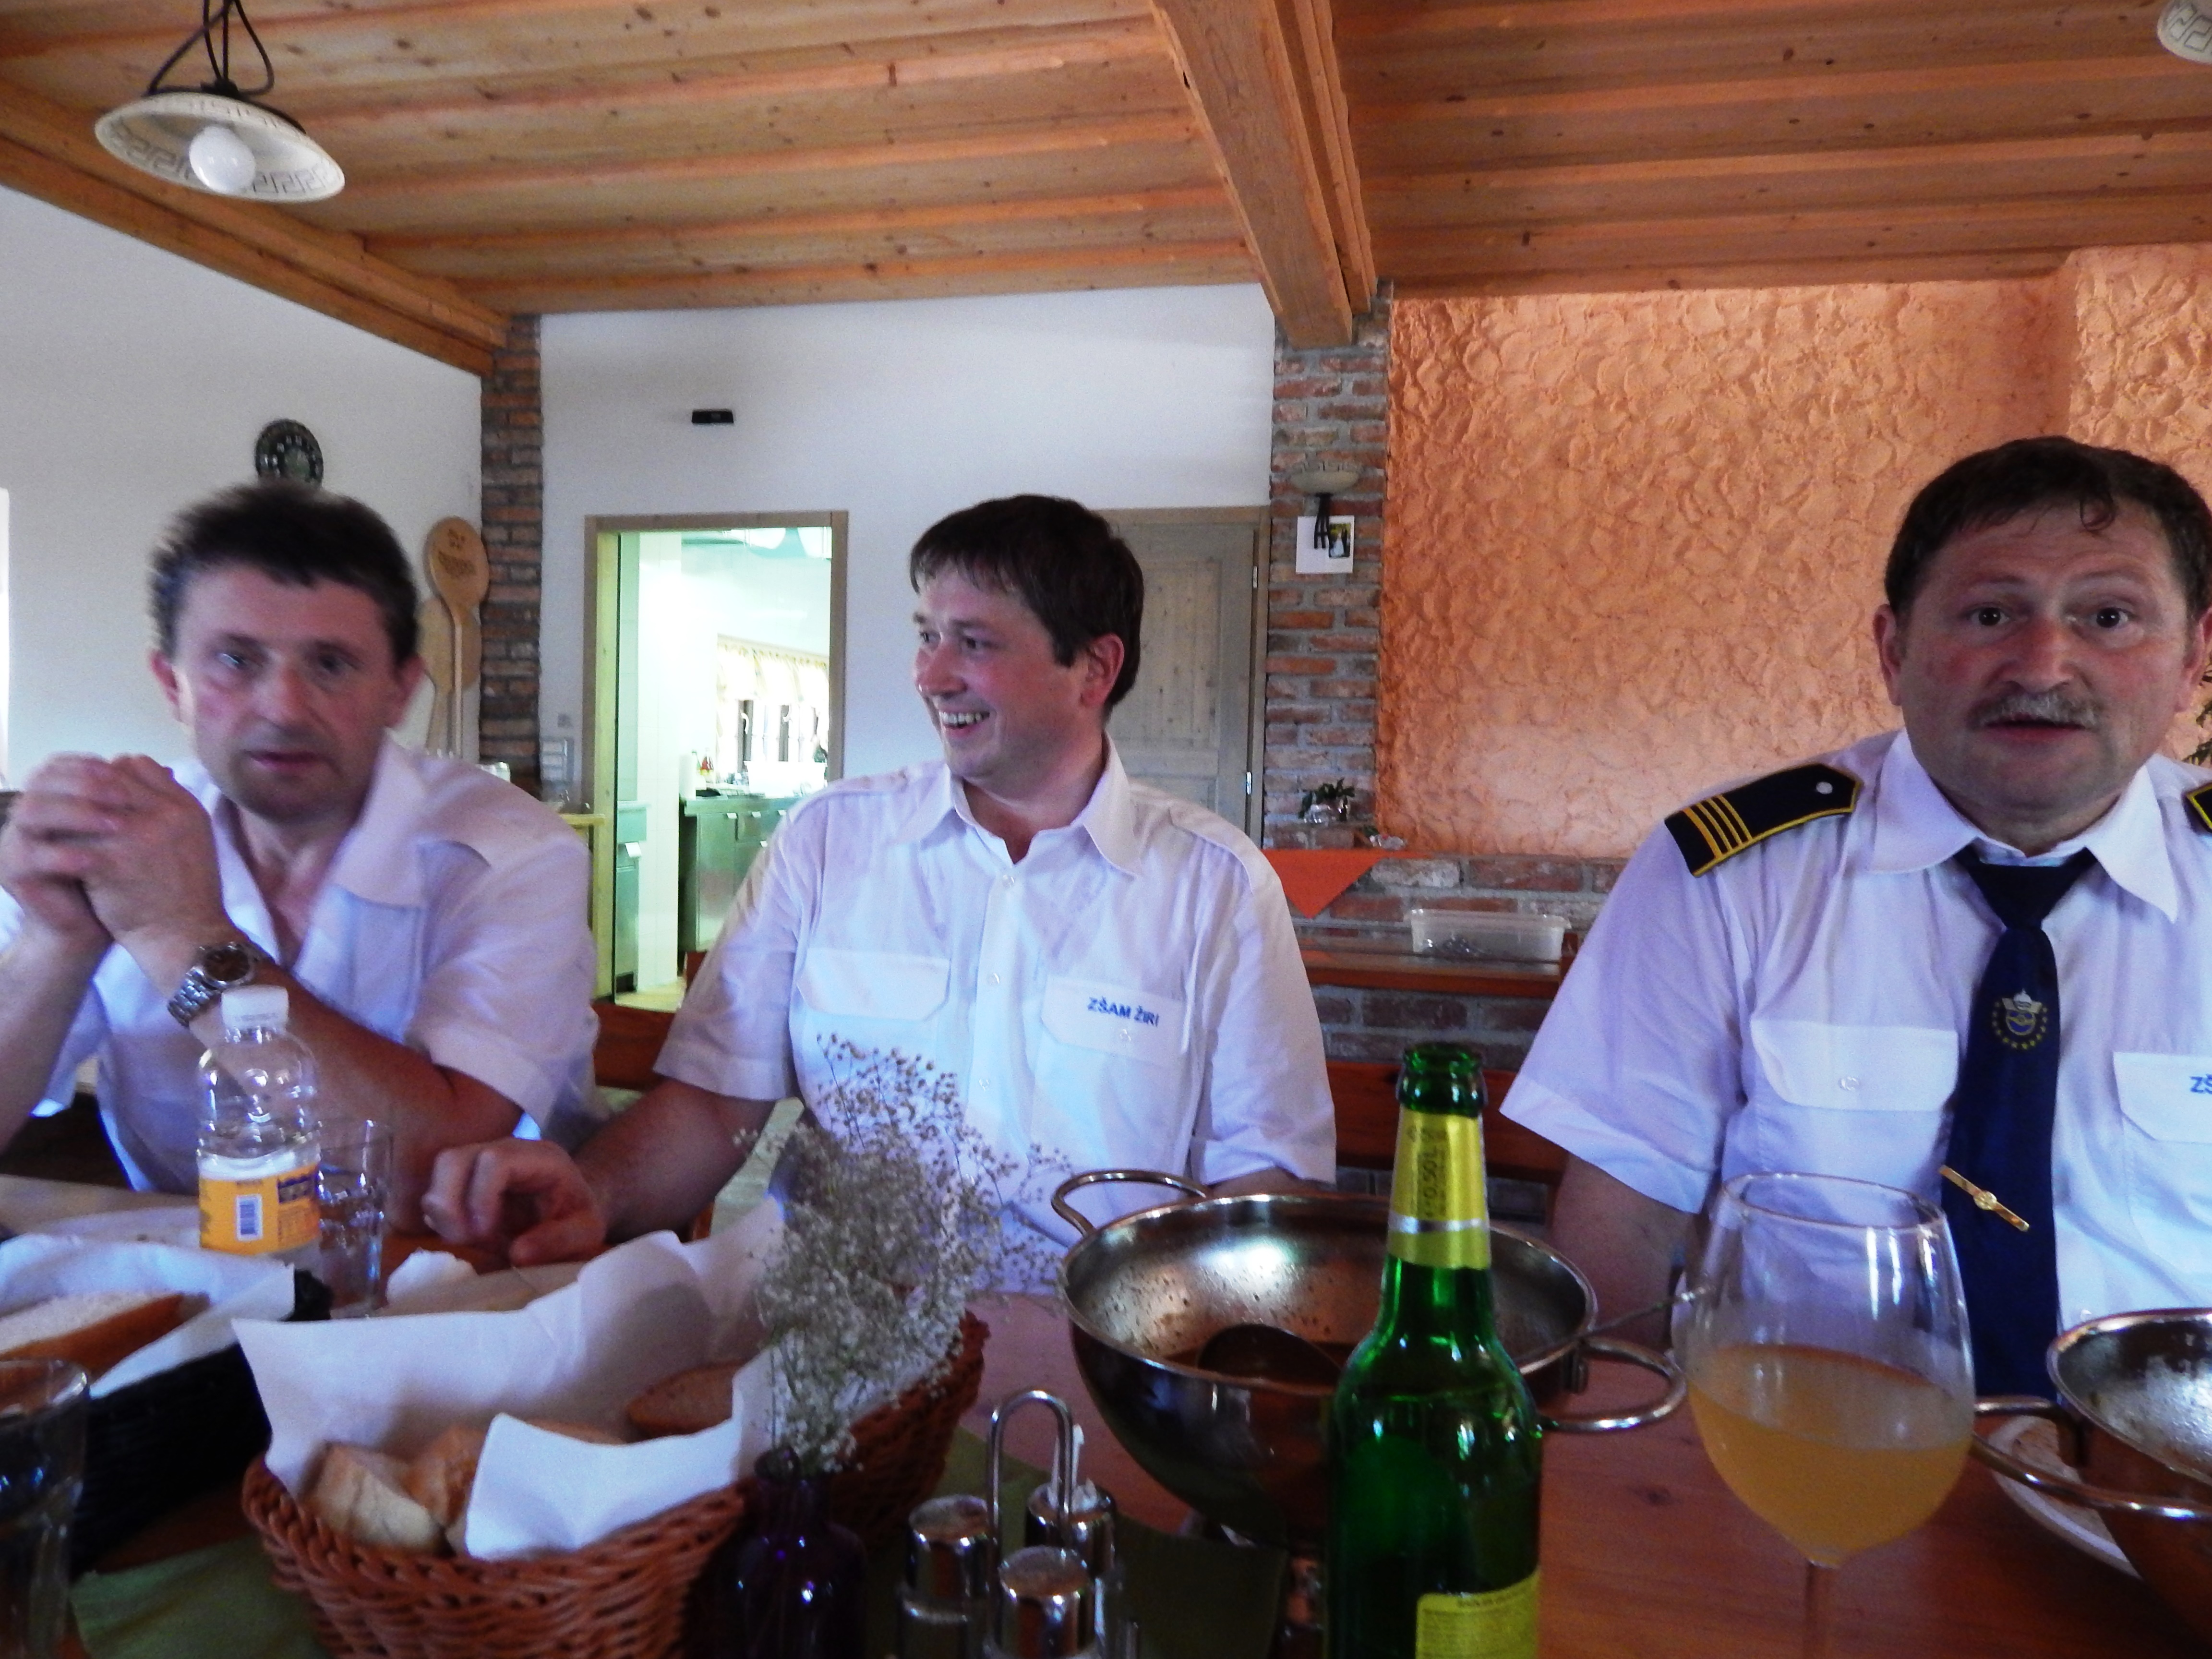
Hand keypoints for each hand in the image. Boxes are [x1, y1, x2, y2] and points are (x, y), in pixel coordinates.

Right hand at [0, 756, 127, 951]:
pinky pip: (29, 855)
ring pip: (33, 811)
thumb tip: (169, 770)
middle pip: (44, 781)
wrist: (92, 924)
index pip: (60, 766)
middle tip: (124, 796)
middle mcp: (28, 813)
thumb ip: (139, 801)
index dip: (91, 765)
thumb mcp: (130, 834)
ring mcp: (15, 839)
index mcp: (51, 797)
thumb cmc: (114, 873)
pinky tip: (93, 860)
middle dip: (86, 784)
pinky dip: (62, 854)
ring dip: (76, 813)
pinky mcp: (11, 869)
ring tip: (116, 826)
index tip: (126, 770)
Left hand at [65, 756, 229, 961]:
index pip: (138, 764)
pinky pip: (73, 839)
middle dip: (86, 794)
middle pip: (108, 779)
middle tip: (73, 812)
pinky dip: (63, 847)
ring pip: (85, 806)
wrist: (187, 937)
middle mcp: (165, 814)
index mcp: (186, 807)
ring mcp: (137, 835)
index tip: (101, 797)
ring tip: (65, 834)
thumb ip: (168, 807)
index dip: (112, 776)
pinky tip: (60, 858)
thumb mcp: (195, 839)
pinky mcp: (111, 860)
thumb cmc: (189, 893)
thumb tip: (133, 779)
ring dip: (71, 818)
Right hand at [421, 1140, 610, 1265]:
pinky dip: (440, 1218)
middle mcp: (504, 1150)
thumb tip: (518, 1252)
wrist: (569, 1208)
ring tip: (471, 1240)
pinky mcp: (463, 1178)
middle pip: (453, 1158)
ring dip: (443, 1214)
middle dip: (451, 1205)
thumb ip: (560, 1241)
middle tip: (472, 1240)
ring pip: (438, 1172)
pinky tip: (466, 1235)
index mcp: (538, 1157)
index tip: (488, 1235)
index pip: (494, 1160)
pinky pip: (435, 1190)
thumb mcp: (586, 1233)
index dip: (481, 1198)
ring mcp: (479, 1160)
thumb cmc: (577, 1217)